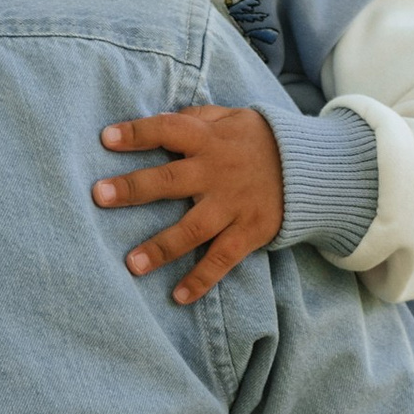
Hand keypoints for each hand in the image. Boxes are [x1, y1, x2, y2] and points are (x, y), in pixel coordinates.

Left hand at [95, 105, 284, 305]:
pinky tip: (180, 296)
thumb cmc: (259, 141)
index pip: (169, 130)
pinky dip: (202, 278)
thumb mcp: (232, 118)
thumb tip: (161, 117)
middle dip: (134, 188)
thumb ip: (198, 118)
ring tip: (132, 264)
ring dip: (162, 247)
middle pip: (171, 181)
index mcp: (210, 140)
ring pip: (193, 229)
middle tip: (100, 195)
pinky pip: (222, 258)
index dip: (138, 133)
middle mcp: (218, 173)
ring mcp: (233, 205)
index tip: (106, 138)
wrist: (313, 170)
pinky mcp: (249, 232)